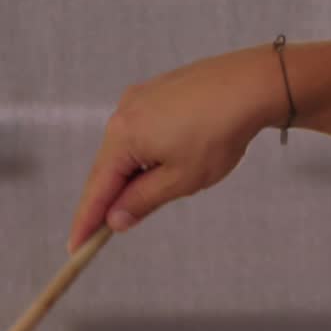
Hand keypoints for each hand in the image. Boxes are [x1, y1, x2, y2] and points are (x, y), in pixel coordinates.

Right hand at [68, 44, 284, 251]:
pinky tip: (165, 161)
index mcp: (122, 136)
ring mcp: (139, 99)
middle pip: (107, 167)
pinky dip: (144, 152)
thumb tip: (114, 219)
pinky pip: (141, 130)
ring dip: (131, 174)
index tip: (76, 247)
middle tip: (104, 231)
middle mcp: (123, 114)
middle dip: (108, 199)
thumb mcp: (181, 180)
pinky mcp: (157, 91)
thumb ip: (142, 202)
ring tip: (151, 194)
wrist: (254, 83)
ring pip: (125, 148)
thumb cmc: (220, 133)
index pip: (97, 189)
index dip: (86, 221)